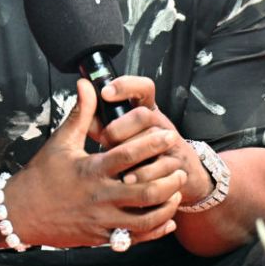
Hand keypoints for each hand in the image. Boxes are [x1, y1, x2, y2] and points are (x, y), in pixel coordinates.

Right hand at [5, 78, 184, 247]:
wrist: (20, 213)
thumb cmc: (41, 176)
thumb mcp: (61, 142)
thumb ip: (80, 113)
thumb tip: (87, 84)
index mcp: (91, 170)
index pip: (128, 154)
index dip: (151, 142)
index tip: (166, 133)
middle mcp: (100, 196)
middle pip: (146, 190)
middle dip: (168, 177)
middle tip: (179, 163)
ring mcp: (102, 220)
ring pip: (146, 218)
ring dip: (167, 204)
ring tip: (177, 189)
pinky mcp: (103, 237)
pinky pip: (136, 238)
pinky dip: (156, 229)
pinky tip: (168, 219)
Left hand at [95, 76, 214, 206]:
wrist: (181, 177)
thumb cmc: (144, 154)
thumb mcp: (123, 135)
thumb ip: (102, 122)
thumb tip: (83, 114)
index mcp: (145, 111)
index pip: (142, 88)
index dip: (125, 86)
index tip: (105, 92)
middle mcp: (159, 123)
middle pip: (143, 114)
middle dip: (121, 127)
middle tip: (106, 140)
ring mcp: (170, 143)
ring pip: (154, 138)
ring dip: (131, 151)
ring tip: (115, 162)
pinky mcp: (177, 164)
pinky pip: (162, 166)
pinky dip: (143, 174)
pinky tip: (128, 179)